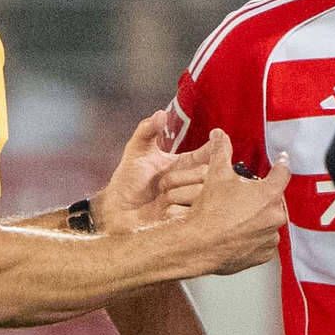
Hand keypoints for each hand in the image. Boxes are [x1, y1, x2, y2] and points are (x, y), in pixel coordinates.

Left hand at [101, 107, 226, 230]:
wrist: (116, 210)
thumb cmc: (127, 181)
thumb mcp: (136, 151)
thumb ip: (147, 129)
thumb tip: (161, 114)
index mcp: (185, 164)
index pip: (210, 153)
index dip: (216, 148)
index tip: (217, 140)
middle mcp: (191, 182)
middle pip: (207, 174)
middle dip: (185, 176)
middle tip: (163, 182)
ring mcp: (190, 201)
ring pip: (200, 193)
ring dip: (176, 193)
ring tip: (160, 197)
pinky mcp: (186, 220)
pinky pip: (191, 212)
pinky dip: (174, 209)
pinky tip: (162, 212)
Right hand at [164, 163, 288, 277]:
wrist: (197, 244)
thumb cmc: (209, 212)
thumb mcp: (215, 175)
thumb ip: (221, 151)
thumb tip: (219, 136)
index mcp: (268, 194)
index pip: (282, 173)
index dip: (280, 164)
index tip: (282, 161)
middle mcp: (274, 216)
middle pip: (274, 200)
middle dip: (261, 197)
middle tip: (243, 198)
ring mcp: (269, 237)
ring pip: (268, 222)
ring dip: (258, 218)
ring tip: (238, 218)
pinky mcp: (263, 254)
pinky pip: (263, 242)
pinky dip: (254, 237)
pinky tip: (238, 233)